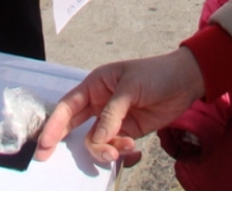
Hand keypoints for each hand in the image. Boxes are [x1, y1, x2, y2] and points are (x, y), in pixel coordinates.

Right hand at [35, 48, 204, 163]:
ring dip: (103, 149)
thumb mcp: (130, 88)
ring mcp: (113, 118)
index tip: (44, 143)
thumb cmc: (156, 73)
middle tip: (48, 158)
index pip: (68, 106)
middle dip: (63, 141)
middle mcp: (100, 101)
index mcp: (96, 84)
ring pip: (95, 140)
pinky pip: (114, 145)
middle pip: (74, 125)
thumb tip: (97, 137)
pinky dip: (120, 150)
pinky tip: (132, 147)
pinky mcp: (128, 130)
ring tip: (119, 151)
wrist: (186, 81)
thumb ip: (112, 114)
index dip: (53, 124)